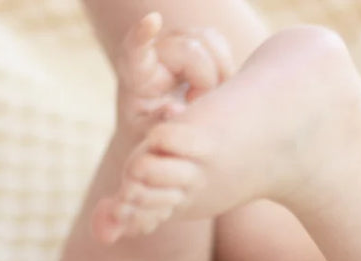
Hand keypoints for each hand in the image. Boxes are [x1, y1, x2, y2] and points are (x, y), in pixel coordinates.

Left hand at [114, 13, 233, 134]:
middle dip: (206, 80)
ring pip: (209, 41)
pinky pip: (219, 43)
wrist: (159, 129)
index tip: (152, 21)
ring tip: (204, 97)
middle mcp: (157, 51)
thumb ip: (158, 125)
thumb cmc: (150, 134)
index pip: (135, 48)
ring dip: (219, 72)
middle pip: (190, 49)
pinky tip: (215, 88)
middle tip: (196, 104)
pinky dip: (225, 67)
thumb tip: (174, 109)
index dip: (142, 33)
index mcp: (136, 74)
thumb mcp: (148, 138)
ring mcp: (177, 43)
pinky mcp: (196, 42)